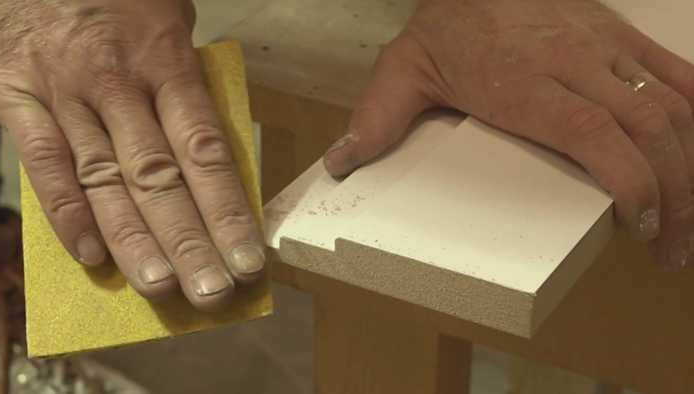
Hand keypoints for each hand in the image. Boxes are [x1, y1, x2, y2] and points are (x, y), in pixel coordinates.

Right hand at [0, 0, 264, 309]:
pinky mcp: (15, 96)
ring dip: (135, 241)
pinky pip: (43, 164)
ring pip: (104, 181)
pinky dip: (65, 213)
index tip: (248, 258)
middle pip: (159, 179)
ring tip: (163, 288)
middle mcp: (118, 86)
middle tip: (213, 291)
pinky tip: (91, 255)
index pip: (205, 153)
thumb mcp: (166, 17)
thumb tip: (206, 148)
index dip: (228, 212)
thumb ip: (184, 82)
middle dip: (189, 242)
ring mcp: (64, 94)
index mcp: (166, 62)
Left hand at [324, 0, 693, 268]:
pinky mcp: (619, 34)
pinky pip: (677, 72)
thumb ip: (376, 119)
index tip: (640, 224)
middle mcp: (574, 65)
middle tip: (672, 248)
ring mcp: (604, 47)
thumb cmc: (445, 27)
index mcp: (525, 84)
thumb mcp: (402, 71)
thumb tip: (341, 164)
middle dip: (677, 194)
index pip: (595, 134)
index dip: (632, 182)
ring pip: (673, 105)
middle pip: (648, 129)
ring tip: (690, 219)